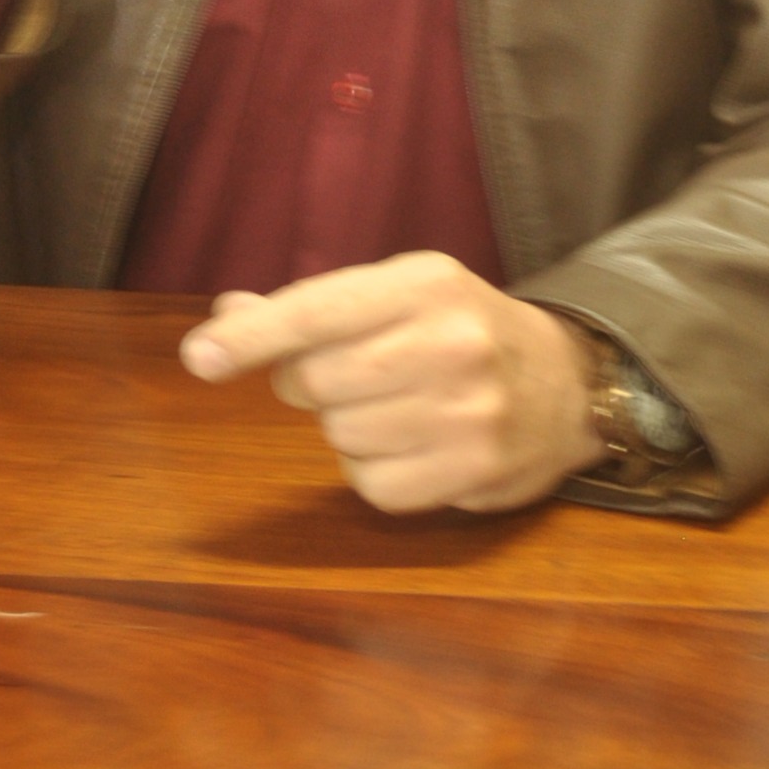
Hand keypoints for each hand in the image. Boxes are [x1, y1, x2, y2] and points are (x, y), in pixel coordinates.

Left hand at [179, 255, 597, 515]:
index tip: (199, 357)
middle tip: (363, 374)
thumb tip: (225, 316)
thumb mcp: (400, 296)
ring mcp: (468, 410)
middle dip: (317, 384)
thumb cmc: (460, 332)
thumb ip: (313, 306)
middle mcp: (452, 341)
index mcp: (426, 283)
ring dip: (350, 430)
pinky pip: (372, 485)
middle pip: (316, 382)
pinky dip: (378, 472)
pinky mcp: (474, 469)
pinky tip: (418, 447)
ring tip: (403, 409)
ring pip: (339, 436)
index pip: (317, 310)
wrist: (568, 383)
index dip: (252, 337)